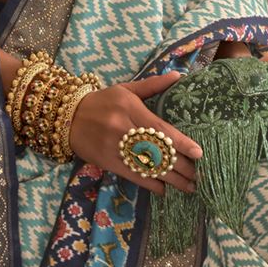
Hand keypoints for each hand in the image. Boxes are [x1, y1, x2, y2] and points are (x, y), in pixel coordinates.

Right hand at [68, 71, 202, 195]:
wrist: (68, 118)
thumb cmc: (102, 102)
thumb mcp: (125, 89)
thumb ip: (152, 85)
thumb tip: (179, 76)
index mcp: (130, 108)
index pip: (160, 129)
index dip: (181, 143)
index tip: (199, 153)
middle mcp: (123, 128)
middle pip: (158, 151)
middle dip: (181, 166)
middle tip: (199, 176)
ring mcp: (115, 147)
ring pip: (149, 167)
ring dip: (172, 180)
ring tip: (189, 187)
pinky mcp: (108, 162)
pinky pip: (134, 176)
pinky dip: (151, 184)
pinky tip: (164, 189)